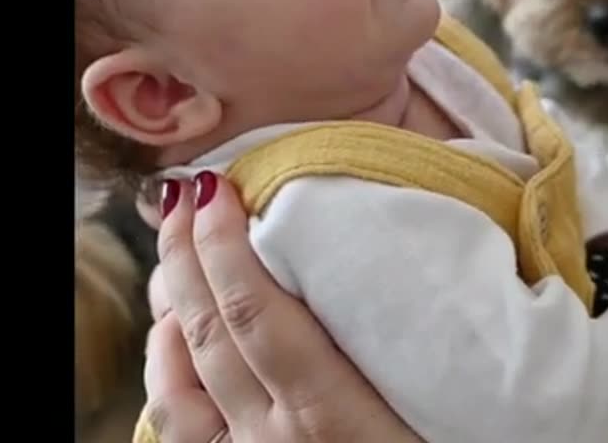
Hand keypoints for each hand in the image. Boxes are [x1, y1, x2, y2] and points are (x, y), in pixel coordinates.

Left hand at [143, 172, 424, 442]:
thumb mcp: (442, 401)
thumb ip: (413, 335)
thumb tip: (417, 250)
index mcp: (331, 414)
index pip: (255, 314)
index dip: (224, 245)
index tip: (219, 190)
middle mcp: (278, 440)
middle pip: (208, 333)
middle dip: (186, 254)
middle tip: (187, 198)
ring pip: (176, 381)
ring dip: (170, 308)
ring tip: (177, 256)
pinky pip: (178, 429)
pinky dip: (165, 374)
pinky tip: (175, 340)